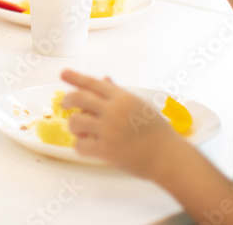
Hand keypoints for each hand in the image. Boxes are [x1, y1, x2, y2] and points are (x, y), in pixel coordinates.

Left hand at [60, 69, 181, 179]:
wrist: (170, 158)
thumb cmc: (158, 132)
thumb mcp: (140, 107)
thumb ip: (120, 94)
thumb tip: (104, 79)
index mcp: (123, 98)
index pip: (93, 83)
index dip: (75, 77)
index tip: (63, 73)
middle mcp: (113, 111)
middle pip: (78, 98)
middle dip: (67, 100)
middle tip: (64, 105)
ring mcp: (108, 130)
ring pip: (75, 122)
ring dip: (74, 127)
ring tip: (81, 131)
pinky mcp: (106, 150)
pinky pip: (80, 146)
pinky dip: (80, 147)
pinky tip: (87, 147)